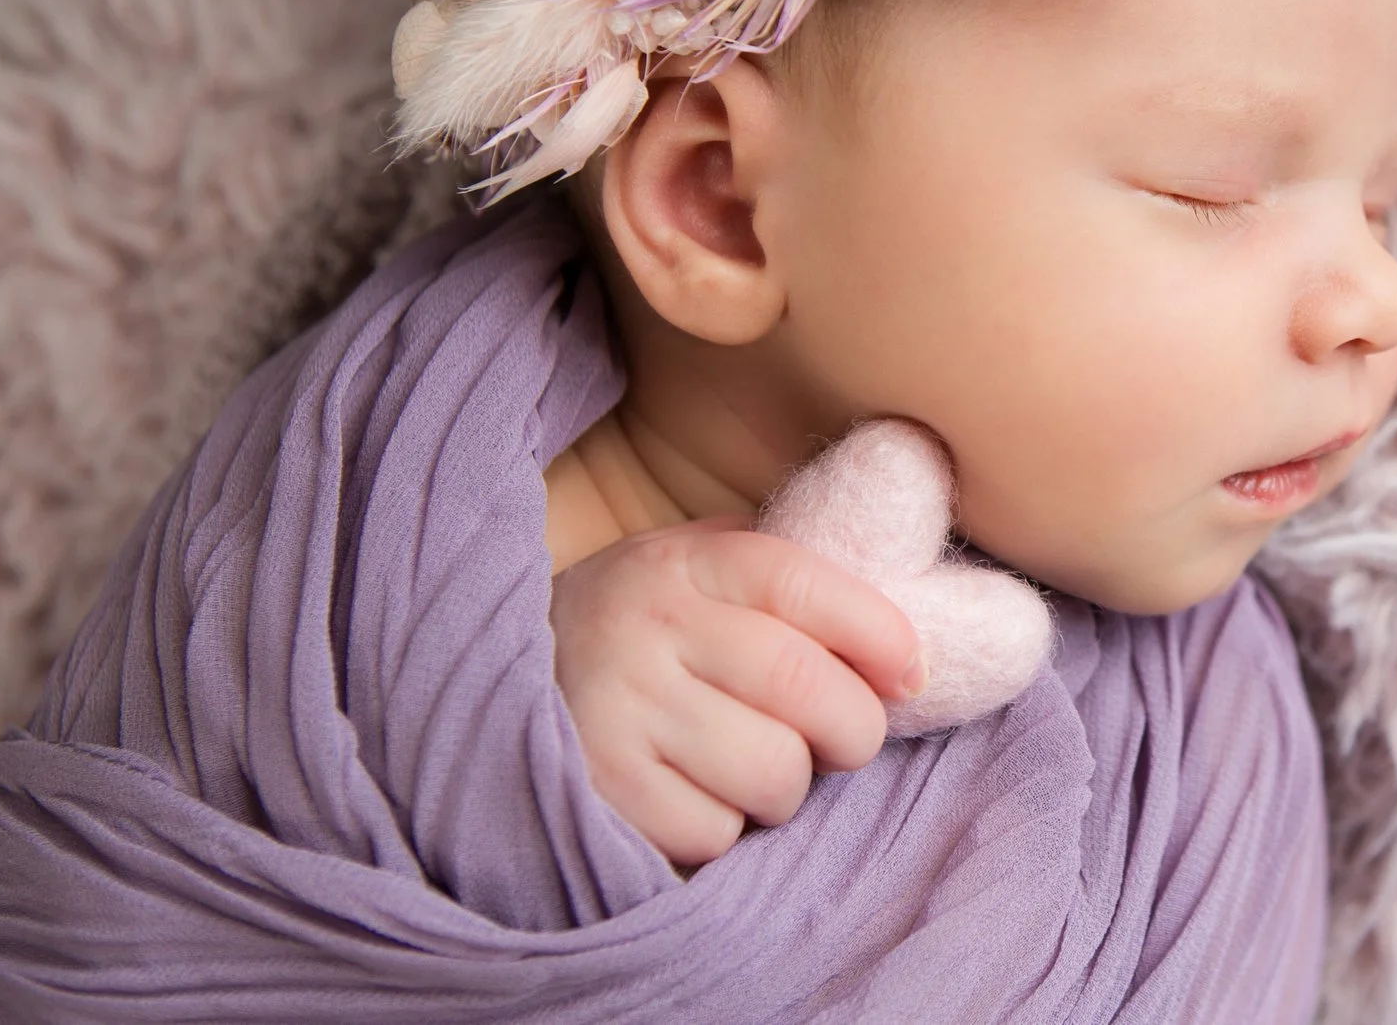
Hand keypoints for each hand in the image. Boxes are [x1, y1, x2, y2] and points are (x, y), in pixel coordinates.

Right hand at [549, 517, 924, 865]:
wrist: (484, 691)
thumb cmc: (636, 635)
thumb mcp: (691, 573)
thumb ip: (779, 580)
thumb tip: (901, 634)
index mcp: (681, 565)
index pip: (800, 580)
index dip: (877, 630)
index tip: (912, 672)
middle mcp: (644, 629)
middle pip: (801, 684)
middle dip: (854, 728)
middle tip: (846, 741)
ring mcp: (615, 712)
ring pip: (772, 771)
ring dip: (788, 787)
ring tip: (755, 769)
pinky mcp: (598, 792)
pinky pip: (715, 831)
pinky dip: (725, 829)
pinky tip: (696, 798)